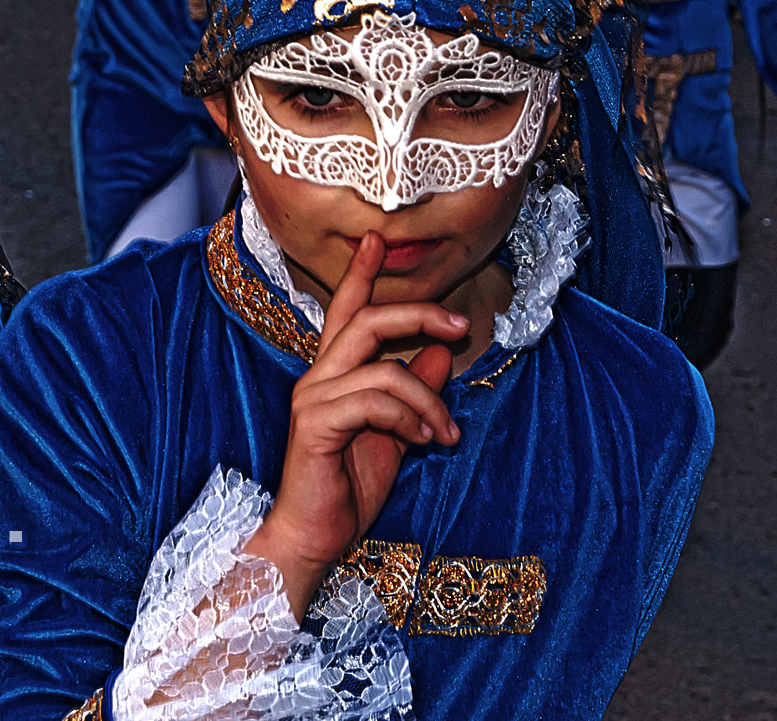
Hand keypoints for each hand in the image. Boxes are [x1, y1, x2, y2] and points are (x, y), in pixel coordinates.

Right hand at [246, 233, 464, 618]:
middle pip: (364, 320)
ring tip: (446, 433)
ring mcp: (314, 399)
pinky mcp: (317, 424)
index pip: (345, 311)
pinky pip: (374, 402)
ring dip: (428, 399)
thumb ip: (415, 393)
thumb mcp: (397, 434)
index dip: (362, 275)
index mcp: (333, 375)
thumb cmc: (348, 488)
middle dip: (417, 314)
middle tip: (461, 323)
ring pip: (382, 368)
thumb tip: (442, 355)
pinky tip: (423, 442)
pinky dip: (409, 418)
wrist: (314, 537)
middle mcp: (318, 378)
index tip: (377, 240)